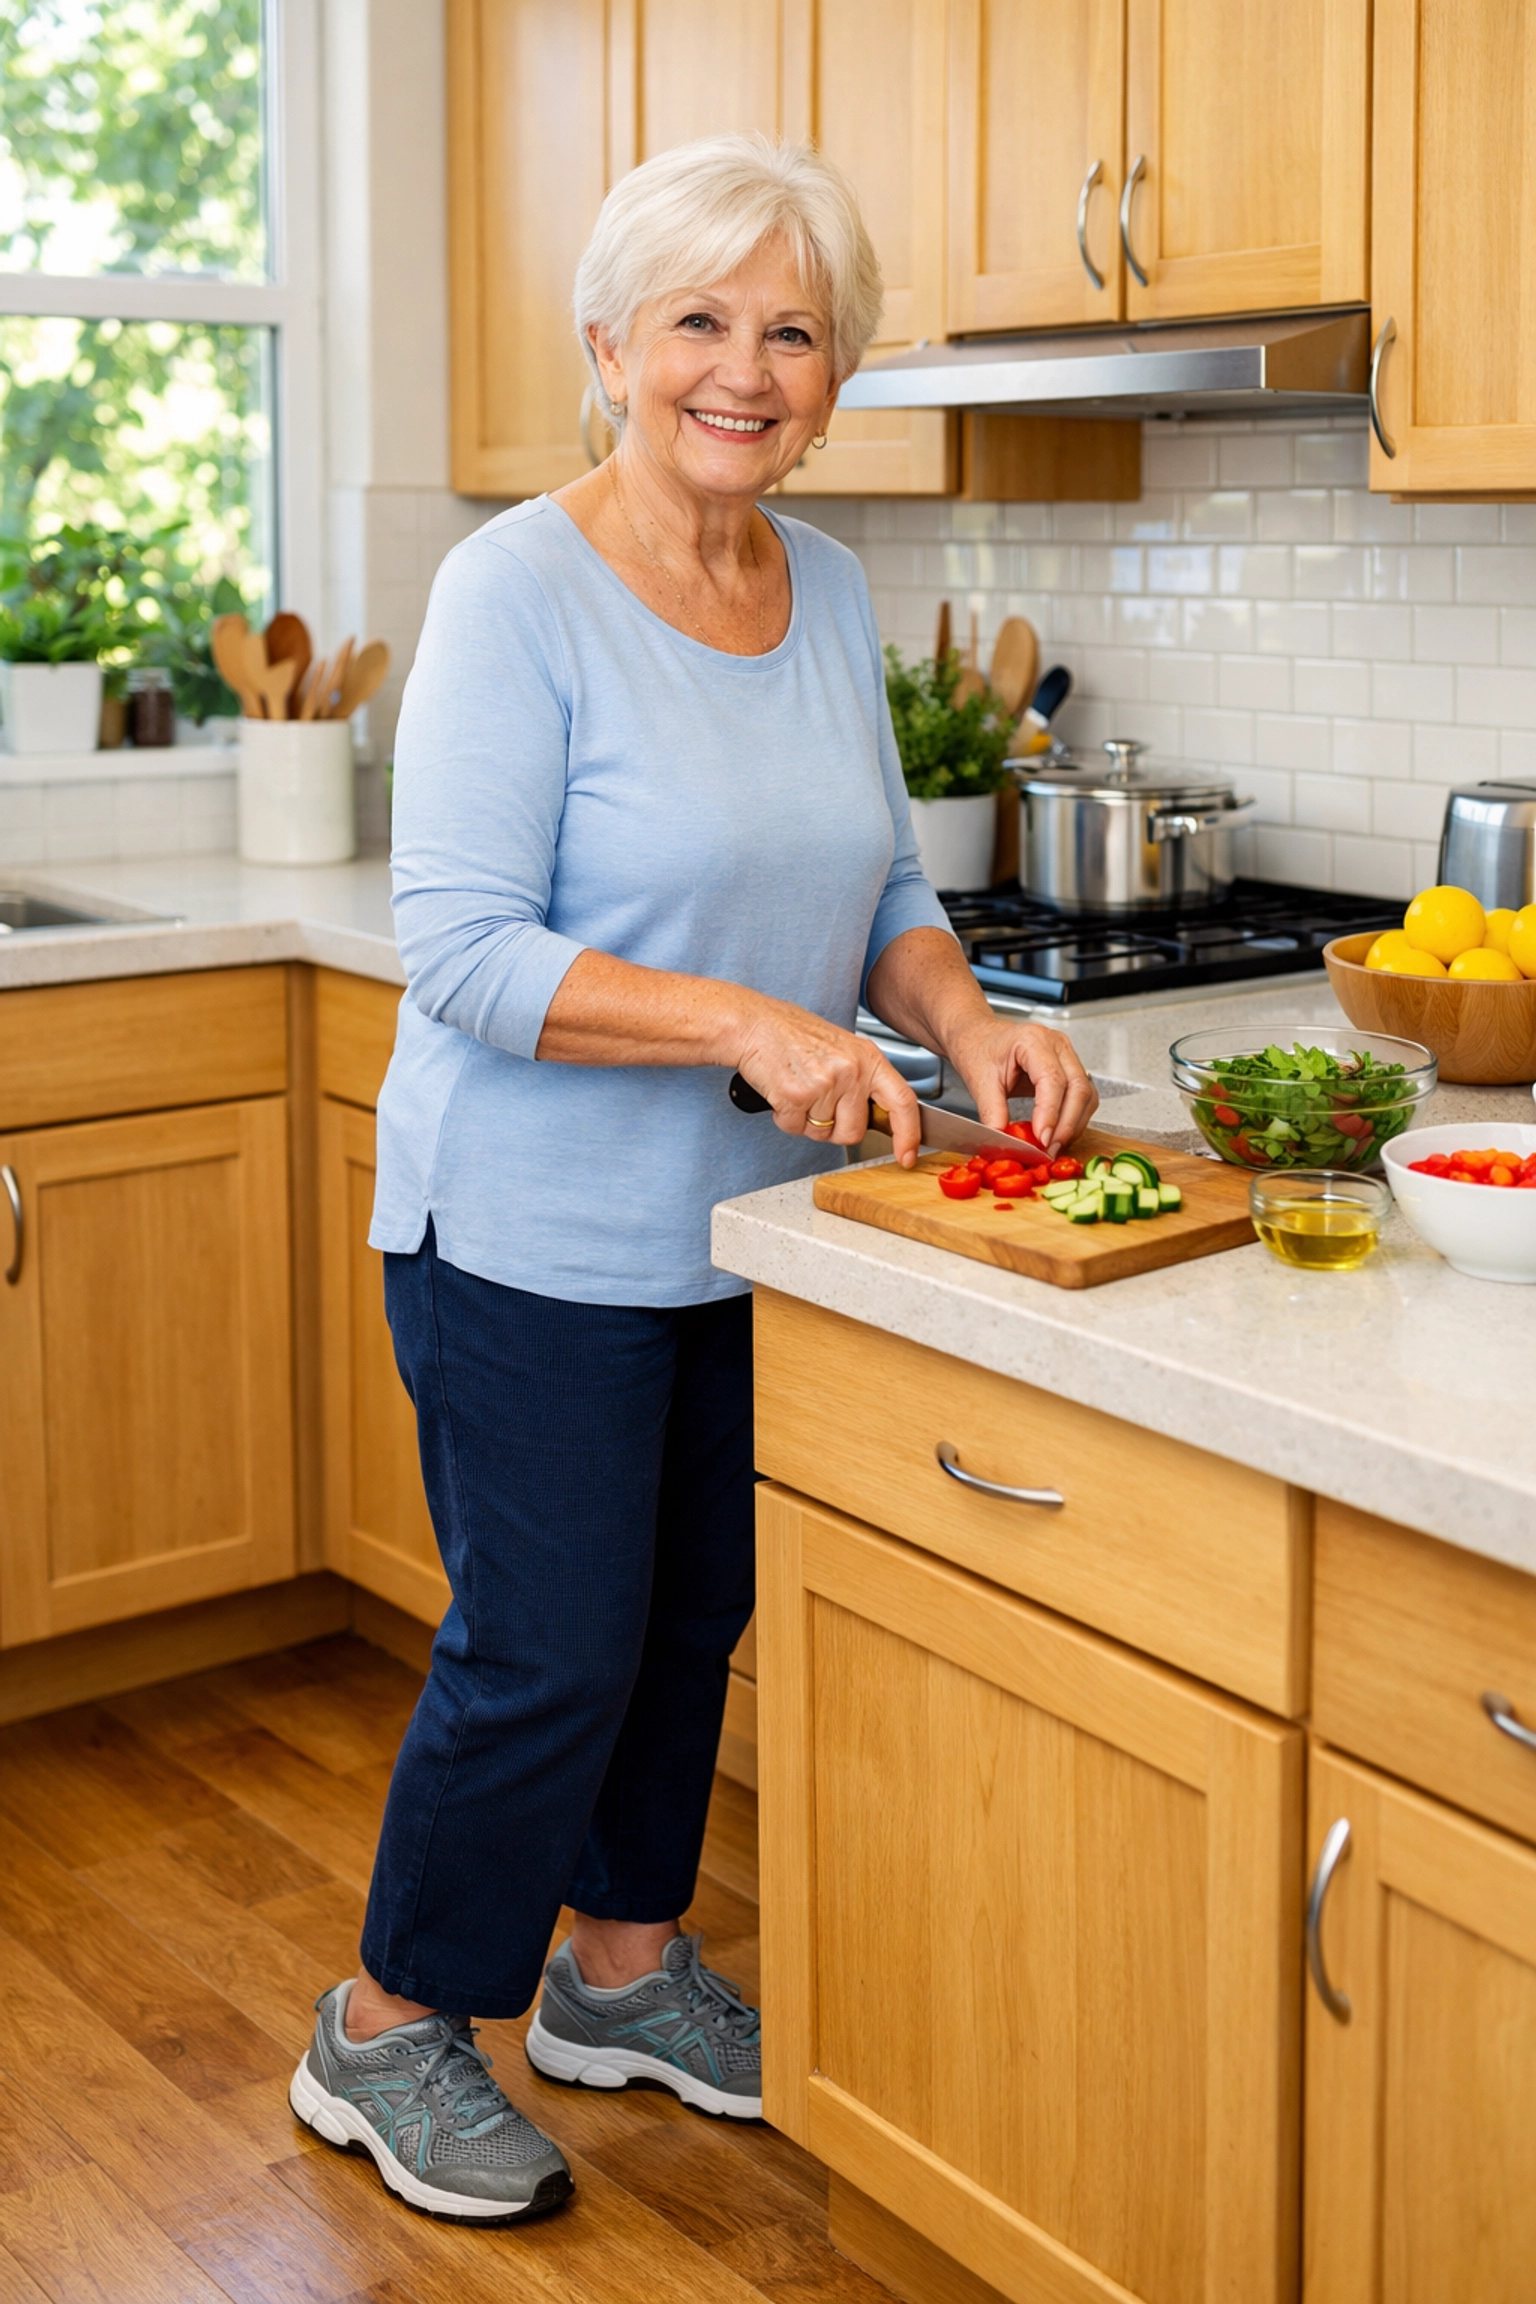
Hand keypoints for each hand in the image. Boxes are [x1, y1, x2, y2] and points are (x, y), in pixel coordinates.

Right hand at [734, 998, 923, 1165]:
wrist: (754, 1024)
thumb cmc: (792, 1034)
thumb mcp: (842, 1048)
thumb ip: (862, 1079)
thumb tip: (878, 1115)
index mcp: (867, 1057)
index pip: (902, 1101)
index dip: (908, 1133)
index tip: (907, 1154)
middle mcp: (850, 1071)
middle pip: (854, 1132)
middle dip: (834, 1128)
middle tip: (817, 1102)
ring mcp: (824, 1084)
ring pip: (821, 1133)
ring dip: (806, 1121)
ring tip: (798, 1088)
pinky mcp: (796, 1096)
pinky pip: (795, 1128)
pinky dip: (785, 1117)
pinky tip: (782, 1091)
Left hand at [947, 1016, 1097, 1152]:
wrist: (978, 1037)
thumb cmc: (978, 1049)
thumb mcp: (979, 1081)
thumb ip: (993, 1113)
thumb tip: (1006, 1143)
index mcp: (1033, 1041)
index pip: (1053, 1080)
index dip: (1050, 1114)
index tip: (1042, 1140)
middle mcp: (1057, 1046)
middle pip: (1078, 1088)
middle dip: (1067, 1125)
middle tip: (1049, 1150)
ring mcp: (1067, 1056)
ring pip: (1086, 1095)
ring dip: (1073, 1125)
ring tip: (1052, 1146)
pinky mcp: (1070, 1070)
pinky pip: (1083, 1097)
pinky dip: (1073, 1119)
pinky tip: (1057, 1134)